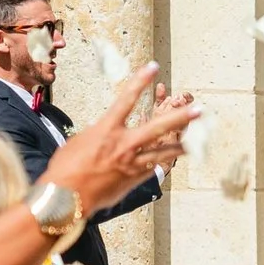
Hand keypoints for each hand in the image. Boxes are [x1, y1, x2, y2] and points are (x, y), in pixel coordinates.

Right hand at [44, 63, 200, 209]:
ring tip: (196, 142)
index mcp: (106, 130)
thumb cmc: (65, 169)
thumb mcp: (79, 142)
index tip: (153, 67)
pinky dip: (161, 163)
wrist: (65, 197)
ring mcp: (132, 162)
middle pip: (158, 127)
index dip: (140, 81)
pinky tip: (171, 160)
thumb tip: (106, 135)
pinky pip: (153, 168)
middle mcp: (123, 144)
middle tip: (198, 109)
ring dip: (181, 146)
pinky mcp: (134, 179)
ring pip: (164, 151)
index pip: (126, 99)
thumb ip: (98, 134)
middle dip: (180, 117)